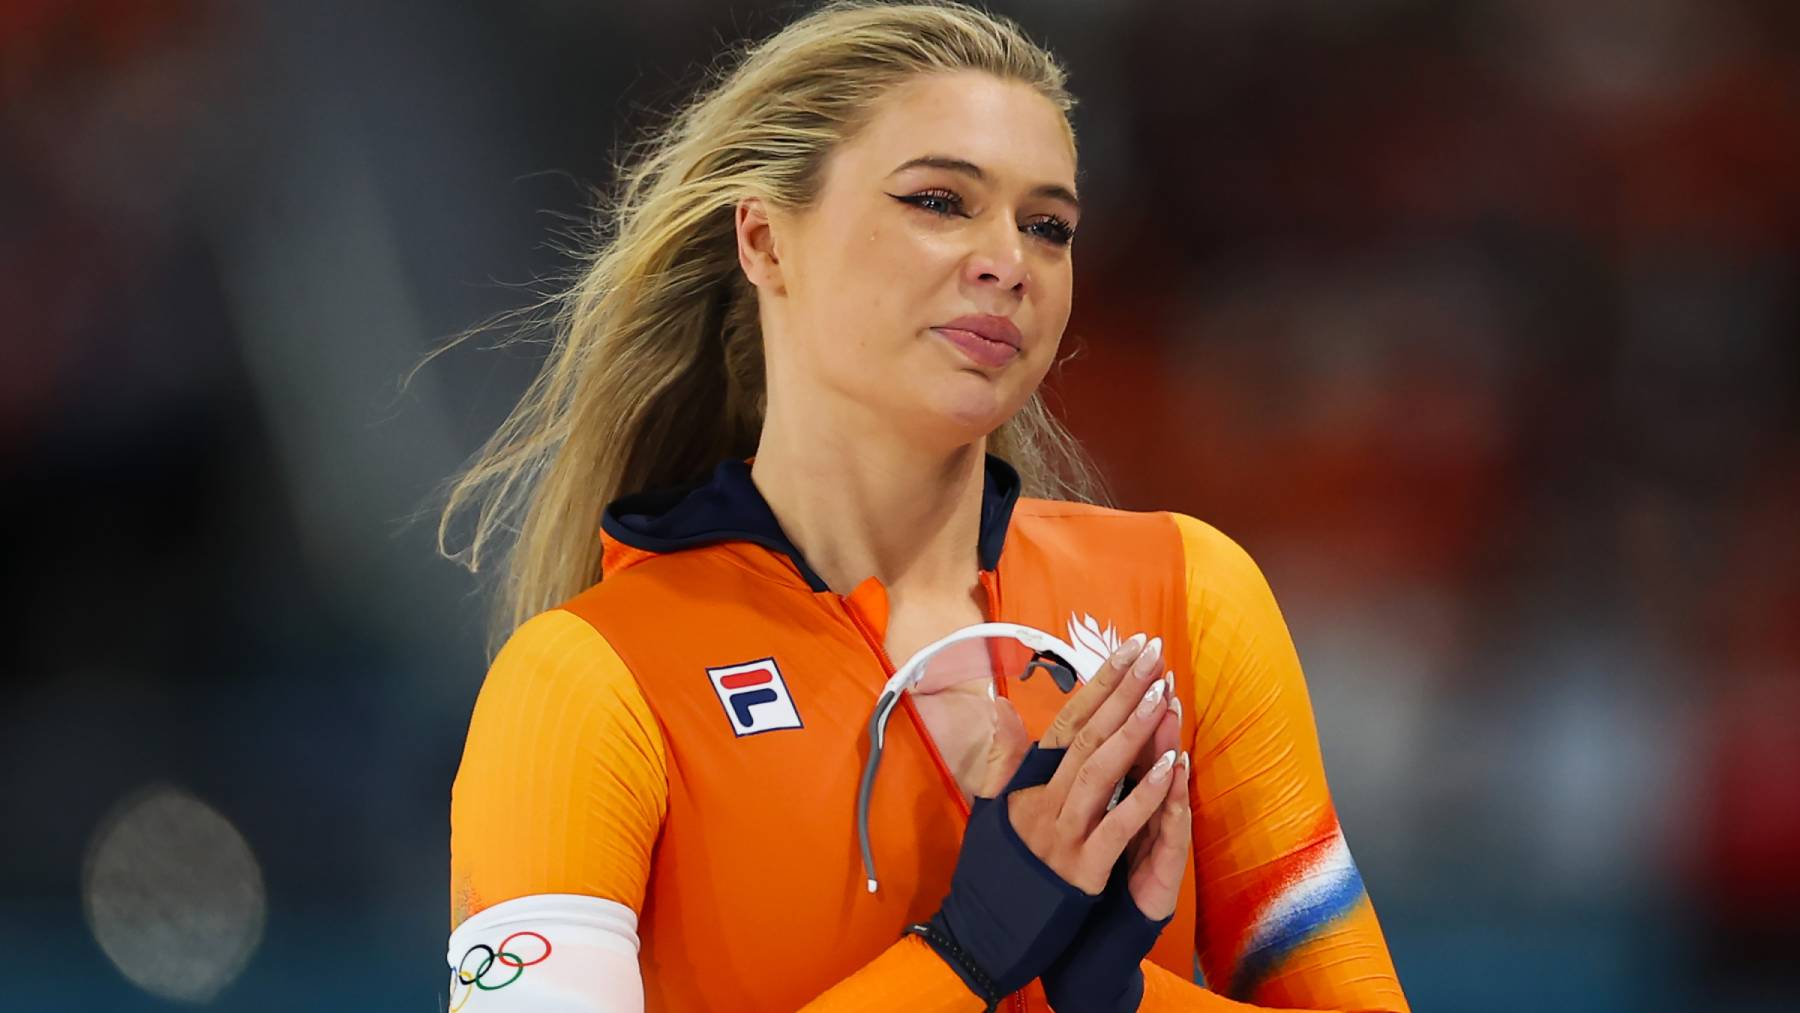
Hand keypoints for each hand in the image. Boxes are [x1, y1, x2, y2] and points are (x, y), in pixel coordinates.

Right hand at [1002, 632, 1179, 892]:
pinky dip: (1144, 795)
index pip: (1067, 722)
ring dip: (1135, 730)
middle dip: (1124, 690)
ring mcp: (1062, 835)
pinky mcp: (1081, 870)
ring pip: (1101, 770)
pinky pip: (1117, 826)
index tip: (1128, 648)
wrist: (978, 936)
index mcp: (1026, 785)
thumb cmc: (991, 873)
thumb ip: (1001, 757)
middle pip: (1089, 735)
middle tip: (1153, 652)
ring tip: (1163, 692)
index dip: (1100, 683)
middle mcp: (1043, 802)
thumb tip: (999, 704)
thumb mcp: (988, 810)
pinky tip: (1170, 767)